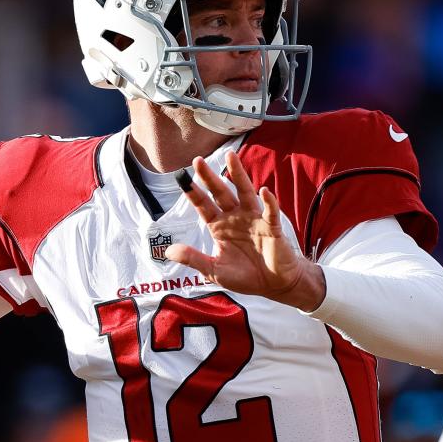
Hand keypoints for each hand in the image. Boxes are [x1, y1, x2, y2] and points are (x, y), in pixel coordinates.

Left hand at [166, 152, 324, 311]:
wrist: (273, 284)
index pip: (203, 205)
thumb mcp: (214, 271)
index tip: (181, 177)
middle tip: (197, 161)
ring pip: (244, 192)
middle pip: (220, 192)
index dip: (192, 192)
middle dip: (209, 177)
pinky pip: (270, 211)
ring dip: (238, 175)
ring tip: (231, 157)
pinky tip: (264, 191)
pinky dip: (268, 202)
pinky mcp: (271, 227)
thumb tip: (168, 251)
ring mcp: (253, 219)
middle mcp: (235, 217)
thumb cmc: (244, 276)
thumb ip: (194, 259)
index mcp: (219, 226)